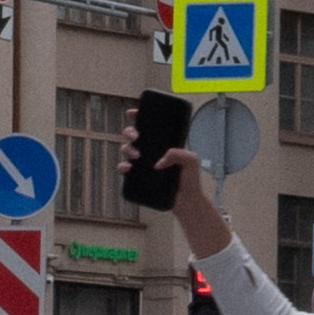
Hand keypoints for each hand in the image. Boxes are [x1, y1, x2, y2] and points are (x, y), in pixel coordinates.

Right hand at [119, 121, 226, 258]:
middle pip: (132, 136)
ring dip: (127, 149)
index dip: (138, 117)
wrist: (186, 201)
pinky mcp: (138, 177)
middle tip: (136, 136)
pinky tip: (128, 167)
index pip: (148, 126)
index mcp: (162, 143)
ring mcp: (143, 164)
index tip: (133, 113)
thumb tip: (160, 160)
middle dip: (129, 132)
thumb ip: (179, 154)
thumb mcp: (191, 160)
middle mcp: (150, 151)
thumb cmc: (190, 179)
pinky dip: (123, 166)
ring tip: (137, 156)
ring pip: (126, 150)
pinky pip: (124, 168)